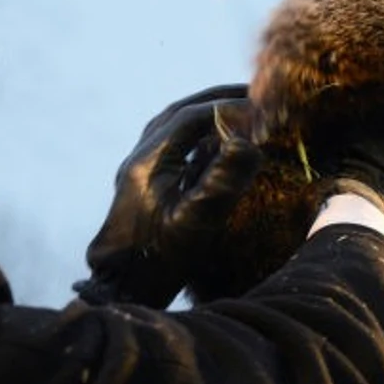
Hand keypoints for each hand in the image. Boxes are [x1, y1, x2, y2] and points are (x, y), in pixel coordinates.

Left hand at [74, 85, 260, 308]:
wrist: (123, 287)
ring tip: (238, 112)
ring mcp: (138, 169)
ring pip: (172, 125)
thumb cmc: (161, 260)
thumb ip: (222, 182)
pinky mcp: (142, 182)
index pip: (191, 118)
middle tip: (254, 96)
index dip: (227, 109)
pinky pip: (169, 143)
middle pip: (179, 113)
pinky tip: (216, 143)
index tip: (260, 110)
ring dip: (205, 114)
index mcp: (148, 162)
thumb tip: (249, 143)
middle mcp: (139, 158)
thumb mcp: (198, 222)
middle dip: (216, 101)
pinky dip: (195, 133)